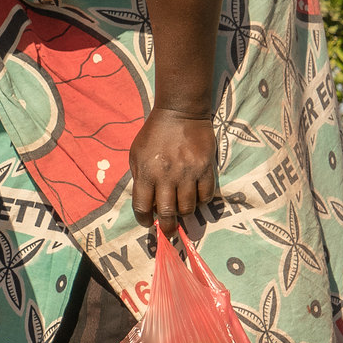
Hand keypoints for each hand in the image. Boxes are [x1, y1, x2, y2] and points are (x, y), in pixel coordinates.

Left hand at [129, 106, 217, 230]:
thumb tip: (146, 203)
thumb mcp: (136, 153)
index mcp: (146, 172)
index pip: (142, 207)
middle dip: (167, 227)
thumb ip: (139, 177)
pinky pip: (206, 195)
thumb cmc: (154, 134)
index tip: (147, 223)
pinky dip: (200, 201)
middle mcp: (167, 175)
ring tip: (181, 208)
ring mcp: (188, 172)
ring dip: (183, 212)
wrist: (180, 113)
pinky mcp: (205, 168)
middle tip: (168, 230)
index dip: (144, 220)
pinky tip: (196, 197)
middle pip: (167, 213)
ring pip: (188, 207)